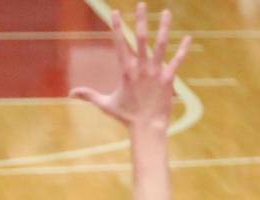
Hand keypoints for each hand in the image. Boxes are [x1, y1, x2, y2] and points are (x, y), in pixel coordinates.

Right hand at [69, 3, 190, 128]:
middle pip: (141, 38)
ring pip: (161, 45)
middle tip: (142, 3)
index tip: (115, 12)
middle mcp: (141, 68)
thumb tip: (71, 93)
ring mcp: (156, 73)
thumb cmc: (126, 117)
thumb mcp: (105, 104)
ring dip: (164, 27)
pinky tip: (188, 38)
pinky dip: (183, 50)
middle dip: (141, 19)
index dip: (117, 27)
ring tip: (167, 11)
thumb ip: (89, 95)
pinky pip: (177, 61)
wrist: (146, 127)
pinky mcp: (168, 79)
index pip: (120, 44)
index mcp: (126, 71)